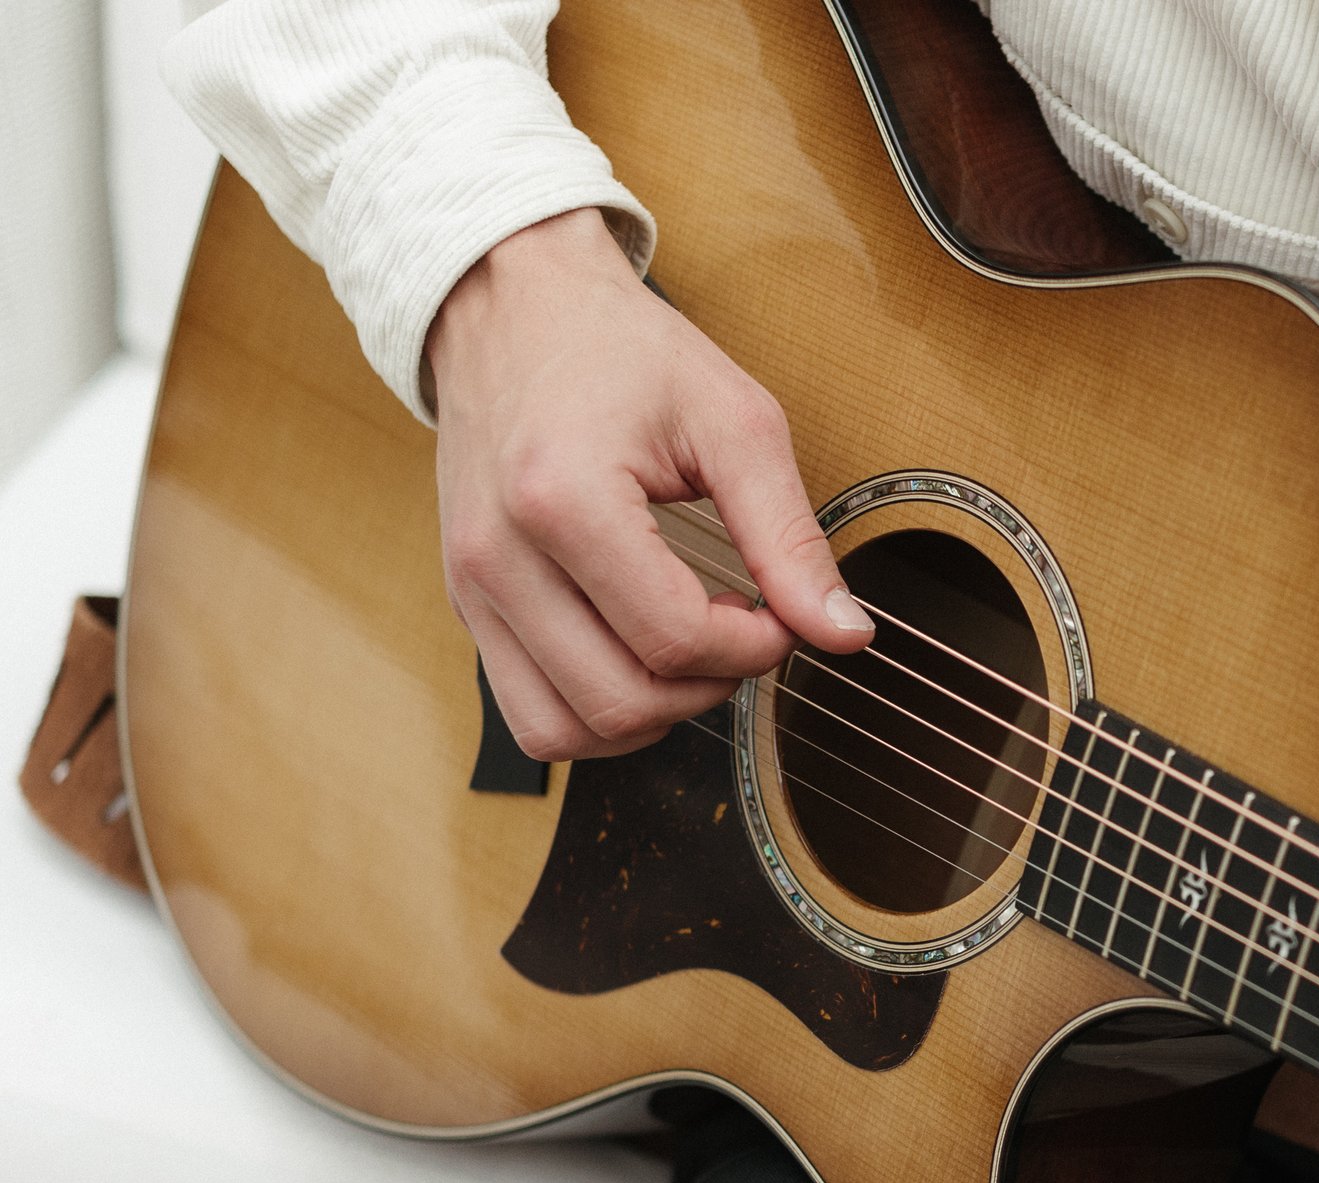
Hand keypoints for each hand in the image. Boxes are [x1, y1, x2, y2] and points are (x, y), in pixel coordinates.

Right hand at [425, 207, 871, 760]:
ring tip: (693, 649)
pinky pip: (531, 713)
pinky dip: (597, 711)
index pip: (675, 640)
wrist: (512, 307)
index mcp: (562, 499)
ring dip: (652, 714)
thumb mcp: (733, 421)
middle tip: (744, 630)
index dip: (754, 647)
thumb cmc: (620, 352)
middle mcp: (498, 555)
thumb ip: (789, 537)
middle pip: (621, 700)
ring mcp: (471, 586)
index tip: (779, 611)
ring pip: (566, 730)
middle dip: (709, 686)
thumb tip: (843, 633)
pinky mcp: (466, 604)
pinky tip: (640, 656)